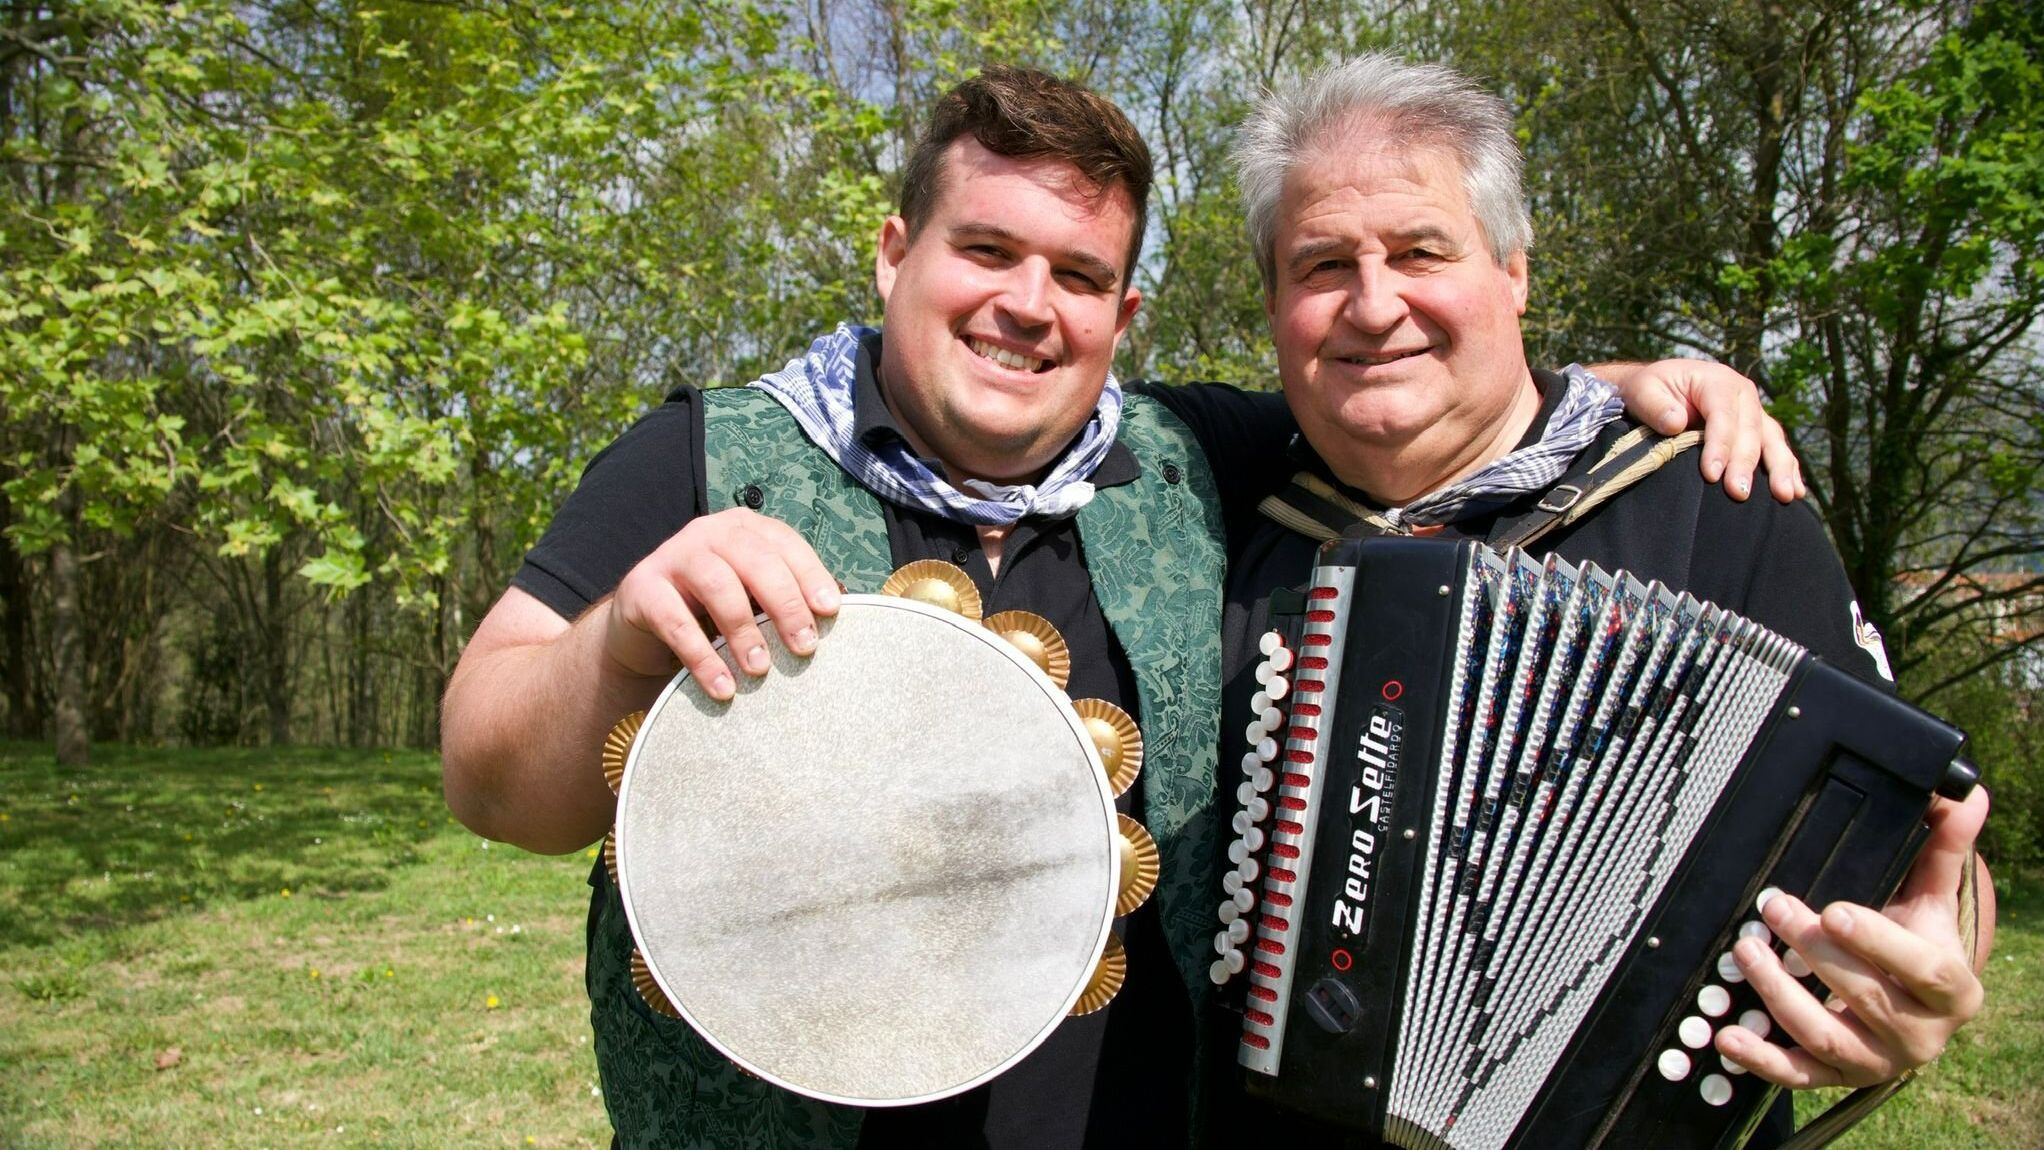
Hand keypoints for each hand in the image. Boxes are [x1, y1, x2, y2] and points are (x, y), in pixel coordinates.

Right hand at [603, 508, 841, 699]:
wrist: (641, 624)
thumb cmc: (710, 610)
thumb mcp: (749, 596)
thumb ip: (783, 597)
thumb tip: (833, 618)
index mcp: (744, 529)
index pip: (785, 544)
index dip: (810, 574)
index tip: (830, 611)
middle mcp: (709, 533)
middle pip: (755, 560)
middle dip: (786, 604)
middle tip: (804, 647)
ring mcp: (672, 556)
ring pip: (718, 585)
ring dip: (744, 631)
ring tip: (760, 670)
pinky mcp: (641, 588)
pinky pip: (676, 622)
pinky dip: (702, 657)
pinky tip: (722, 687)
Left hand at [1600, 359, 1804, 502]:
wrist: (1660, 389)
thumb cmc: (1649, 390)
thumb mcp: (1643, 391)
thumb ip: (1655, 406)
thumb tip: (1676, 423)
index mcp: (1717, 381)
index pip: (1722, 415)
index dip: (1719, 445)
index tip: (1711, 475)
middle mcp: (1743, 395)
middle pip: (1750, 431)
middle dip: (1745, 464)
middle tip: (1738, 493)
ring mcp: (1754, 412)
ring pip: (1772, 440)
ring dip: (1779, 469)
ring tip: (1784, 496)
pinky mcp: (1758, 429)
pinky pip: (1776, 448)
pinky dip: (1788, 469)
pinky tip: (1796, 492)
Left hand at [1715, 787, 1990, 1087]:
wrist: (1911, 1007)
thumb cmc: (1916, 946)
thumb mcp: (1930, 901)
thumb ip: (1940, 850)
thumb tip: (1962, 793)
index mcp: (1952, 991)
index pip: (1924, 970)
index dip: (1880, 943)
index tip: (1834, 909)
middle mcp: (1921, 1035)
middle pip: (1865, 996)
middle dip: (1814, 950)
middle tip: (1773, 908)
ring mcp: (1876, 1060)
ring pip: (1826, 1036)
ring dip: (1779, 994)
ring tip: (1746, 950)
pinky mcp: (1836, 1078)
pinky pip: (1797, 1076)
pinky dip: (1761, 1060)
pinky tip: (1729, 1036)